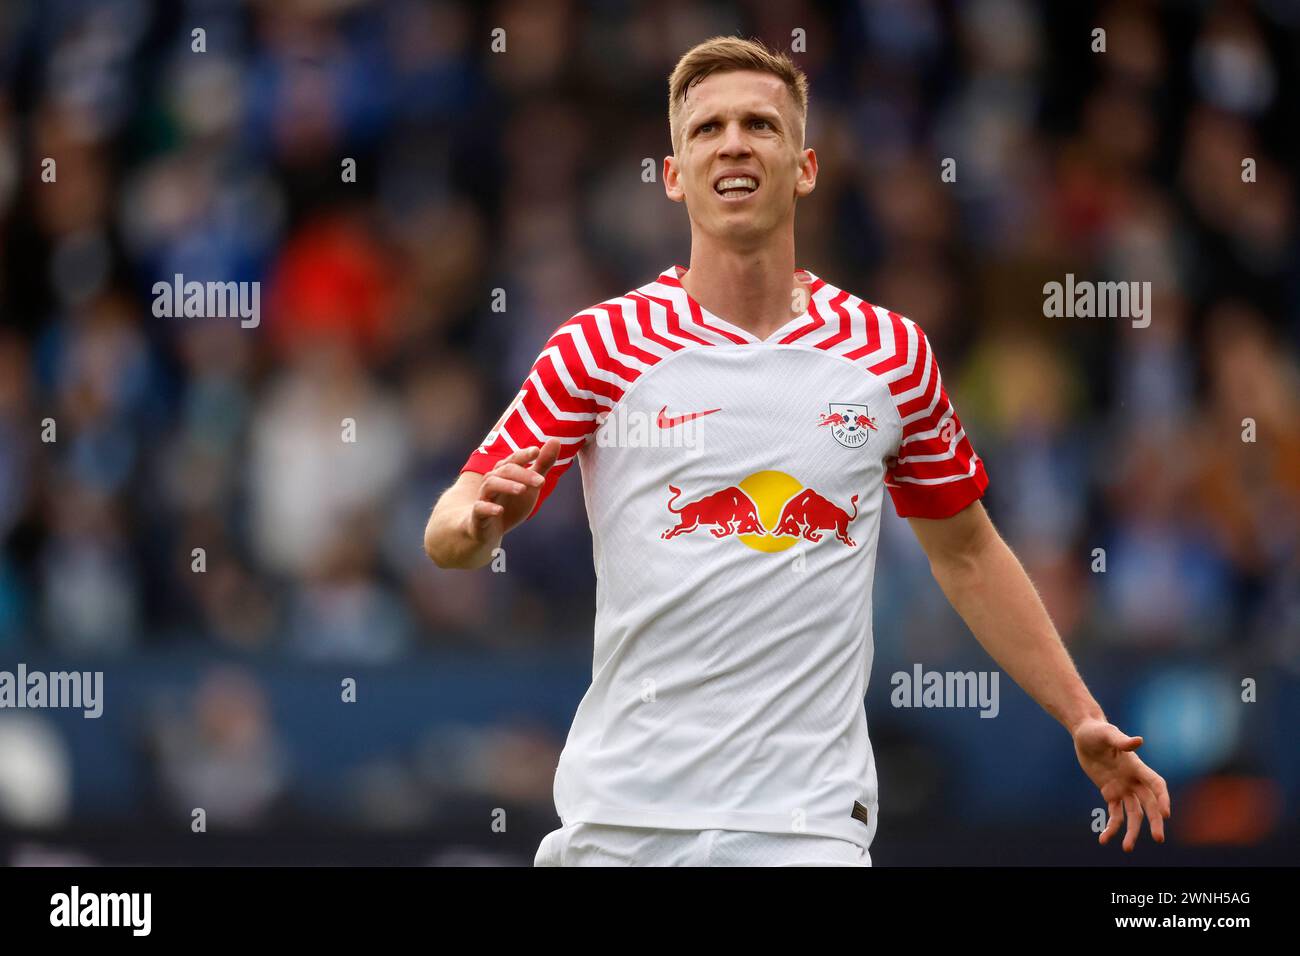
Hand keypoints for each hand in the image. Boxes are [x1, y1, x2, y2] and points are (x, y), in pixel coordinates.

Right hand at [466, 438, 560, 542]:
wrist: (487, 530)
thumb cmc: (510, 504)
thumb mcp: (530, 485)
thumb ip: (542, 464)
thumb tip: (555, 439)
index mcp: (504, 472)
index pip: (514, 459)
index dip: (524, 454)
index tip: (537, 451)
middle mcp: (492, 480)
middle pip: (506, 471)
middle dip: (524, 474)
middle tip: (541, 481)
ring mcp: (483, 497)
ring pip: (491, 485)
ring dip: (507, 485)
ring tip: (522, 489)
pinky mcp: (478, 515)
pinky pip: (480, 508)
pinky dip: (489, 508)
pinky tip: (500, 510)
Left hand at [1073, 718, 1171, 851]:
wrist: (1084, 735)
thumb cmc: (1098, 731)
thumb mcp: (1107, 733)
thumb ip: (1121, 740)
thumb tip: (1139, 741)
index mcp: (1137, 767)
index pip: (1156, 785)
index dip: (1163, 798)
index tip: (1166, 814)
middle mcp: (1134, 780)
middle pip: (1149, 804)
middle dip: (1155, 822)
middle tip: (1159, 839)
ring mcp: (1123, 788)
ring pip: (1133, 814)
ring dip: (1132, 831)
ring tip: (1127, 848)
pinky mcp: (1110, 793)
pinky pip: (1114, 813)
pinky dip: (1111, 826)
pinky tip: (1104, 839)